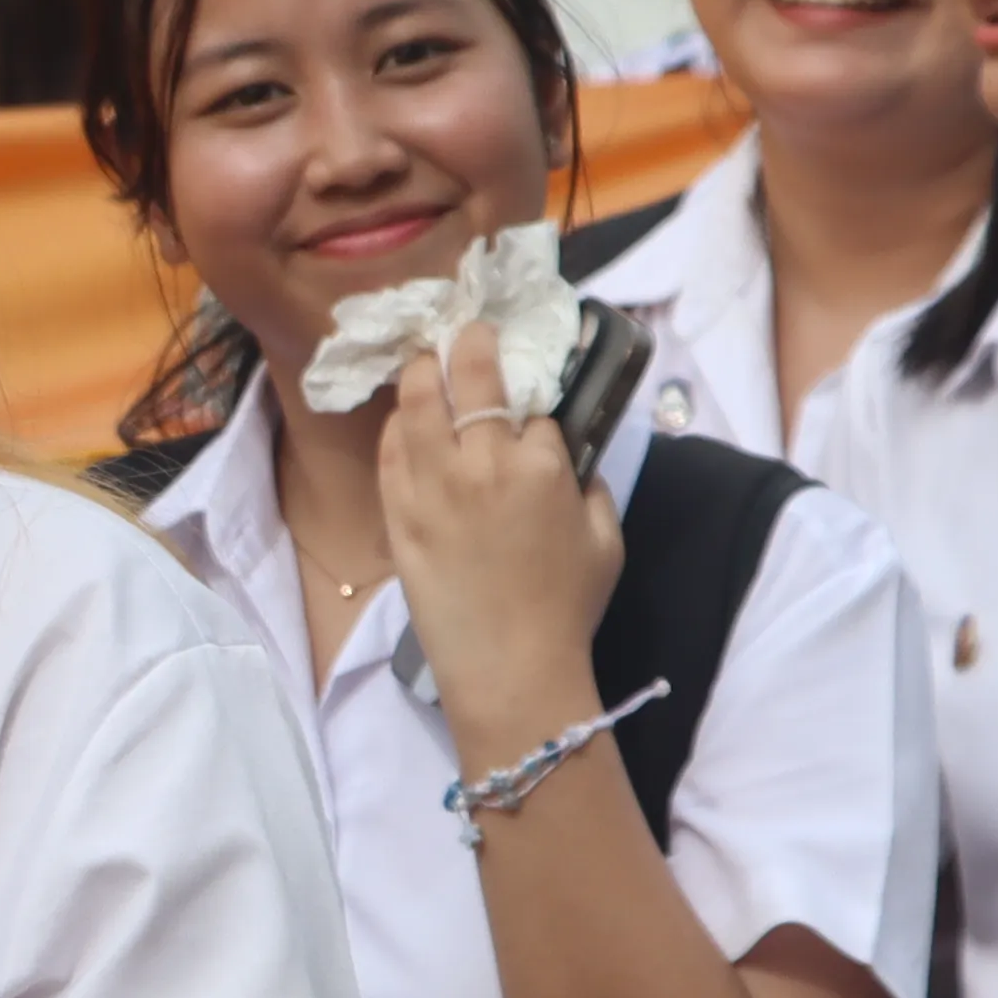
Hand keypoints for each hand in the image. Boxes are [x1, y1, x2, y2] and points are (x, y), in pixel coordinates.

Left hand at [372, 316, 619, 723]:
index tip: (525, 398)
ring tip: (427, 361)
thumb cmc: (567, 608)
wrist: (509, 665)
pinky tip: (404, 421)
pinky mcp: (397, 511)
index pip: (533, 404)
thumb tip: (569, 460)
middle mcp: (483, 461)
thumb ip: (591, 487)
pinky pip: (390, 450)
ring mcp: (433, 484)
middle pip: (470, 375)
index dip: (530, 398)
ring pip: (417, 399)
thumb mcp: (607, 539)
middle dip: (472, 342)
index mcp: (541, 465)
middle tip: (469, 332)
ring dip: (423, 370)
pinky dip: (397, 427)